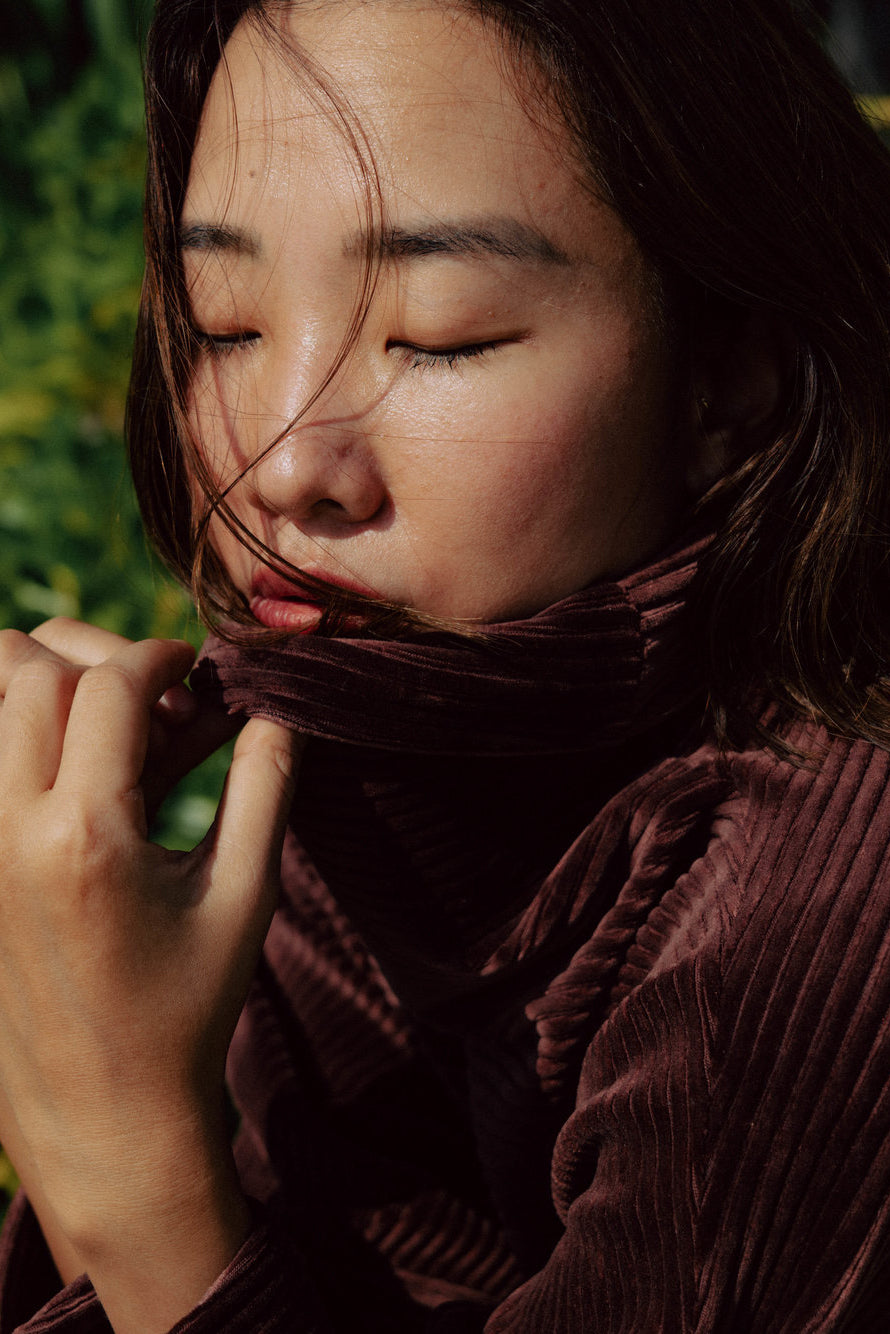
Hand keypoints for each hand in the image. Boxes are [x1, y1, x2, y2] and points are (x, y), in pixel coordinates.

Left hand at [0, 623, 301, 1330]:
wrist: (104, 1110)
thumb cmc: (185, 1008)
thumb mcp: (243, 896)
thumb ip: (266, 785)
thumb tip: (281, 705)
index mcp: (84, 836)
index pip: (108, 685)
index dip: (162, 656)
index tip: (201, 675)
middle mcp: (9, 828)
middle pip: (25, 670)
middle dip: (100, 658)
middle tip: (158, 702)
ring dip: (47, 687)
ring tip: (111, 727)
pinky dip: (23, 734)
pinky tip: (84, 772)